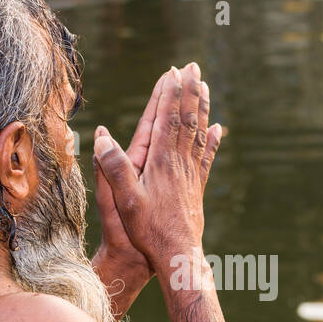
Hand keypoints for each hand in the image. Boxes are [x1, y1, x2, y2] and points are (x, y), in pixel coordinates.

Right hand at [93, 62, 222, 271]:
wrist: (177, 254)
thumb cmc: (147, 229)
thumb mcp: (123, 200)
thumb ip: (114, 168)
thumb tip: (103, 138)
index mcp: (161, 162)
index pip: (166, 120)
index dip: (170, 94)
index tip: (174, 72)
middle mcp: (179, 163)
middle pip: (186, 120)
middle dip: (189, 92)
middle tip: (193, 67)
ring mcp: (190, 174)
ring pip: (199, 133)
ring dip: (201, 108)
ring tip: (205, 87)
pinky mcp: (196, 188)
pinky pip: (206, 157)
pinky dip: (212, 140)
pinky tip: (219, 129)